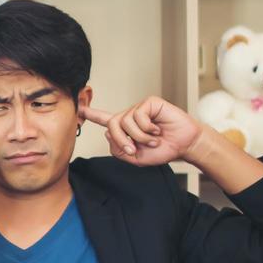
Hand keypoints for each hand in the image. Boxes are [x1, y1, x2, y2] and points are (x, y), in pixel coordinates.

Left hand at [79, 96, 204, 166]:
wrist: (184, 145)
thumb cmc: (163, 150)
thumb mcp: (136, 159)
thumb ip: (119, 151)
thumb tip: (108, 134)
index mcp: (125, 129)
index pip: (104, 119)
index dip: (91, 114)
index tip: (78, 108)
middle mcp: (130, 116)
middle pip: (111, 125)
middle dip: (121, 141)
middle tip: (134, 150)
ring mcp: (139, 108)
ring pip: (125, 122)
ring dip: (140, 137)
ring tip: (154, 140)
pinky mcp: (150, 103)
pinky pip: (139, 116)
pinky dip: (148, 128)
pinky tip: (158, 130)